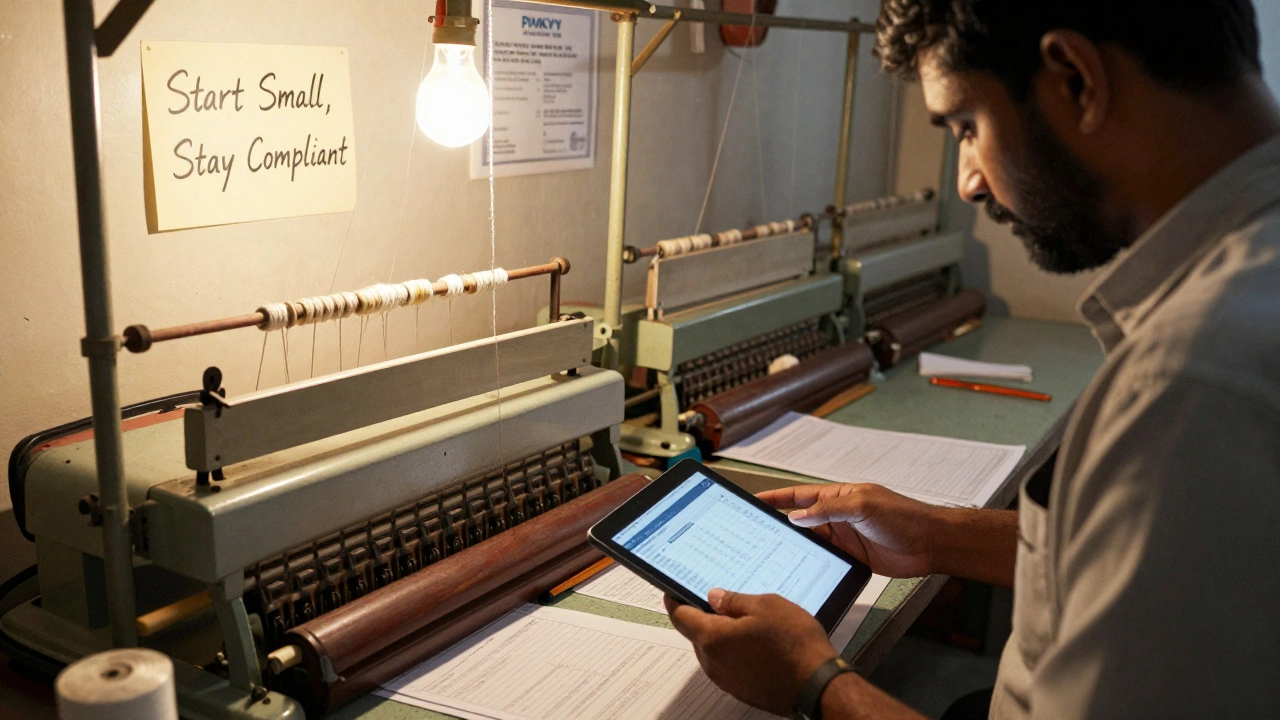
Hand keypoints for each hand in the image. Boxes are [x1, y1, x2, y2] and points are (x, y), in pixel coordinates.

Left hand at [665, 589, 835, 715]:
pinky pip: (729, 665)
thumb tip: (714, 597)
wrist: (817, 685)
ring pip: (714, 651)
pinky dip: (735, 651)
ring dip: (723, 635)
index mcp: (713, 638)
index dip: (675, 600)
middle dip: (704, 617)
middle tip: (721, 600)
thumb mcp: (766, 606)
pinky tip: (758, 642)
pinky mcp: (742, 690)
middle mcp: (714, 663)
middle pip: (697, 634)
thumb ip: (734, 600)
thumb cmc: (794, 644)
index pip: (680, 617)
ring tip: (748, 621)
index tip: (673, 591)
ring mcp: (727, 680)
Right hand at [757, 484, 939, 578]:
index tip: (754, 500)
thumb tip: (797, 516)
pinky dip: (809, 560)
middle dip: (778, 523)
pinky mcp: (849, 557)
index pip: (800, 496)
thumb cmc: (902, 517)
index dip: (776, 498)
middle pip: (801, 519)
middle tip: (755, 531)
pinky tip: (796, 565)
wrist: (929, 544)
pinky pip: (823, 558)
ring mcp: (842, 538)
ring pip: (810, 540)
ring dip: (793, 544)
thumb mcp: (863, 506)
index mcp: (838, 496)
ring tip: (768, 551)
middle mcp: (837, 516)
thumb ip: (829, 509)